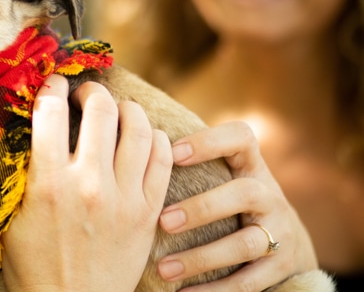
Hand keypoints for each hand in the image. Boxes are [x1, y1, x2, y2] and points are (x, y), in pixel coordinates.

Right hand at [1, 76, 172, 290]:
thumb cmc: (33, 266)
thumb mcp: (9, 219)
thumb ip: (18, 173)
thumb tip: (26, 130)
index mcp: (48, 184)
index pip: (51, 112)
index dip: (52, 87)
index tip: (52, 85)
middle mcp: (89, 184)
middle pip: (100, 109)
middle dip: (90, 91)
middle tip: (84, 95)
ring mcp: (125, 198)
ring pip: (137, 126)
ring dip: (125, 108)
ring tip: (115, 111)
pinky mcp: (148, 212)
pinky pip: (161, 157)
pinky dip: (153, 137)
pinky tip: (141, 137)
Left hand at [156, 121, 318, 290]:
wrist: (283, 241)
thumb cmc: (229, 200)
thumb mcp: (222, 176)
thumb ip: (190, 162)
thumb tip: (131, 145)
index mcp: (251, 166)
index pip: (241, 137)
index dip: (209, 142)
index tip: (171, 152)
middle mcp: (270, 195)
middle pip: (245, 193)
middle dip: (202, 208)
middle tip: (162, 221)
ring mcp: (280, 232)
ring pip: (246, 243)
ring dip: (202, 257)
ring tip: (164, 268)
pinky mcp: (281, 266)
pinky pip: (249, 282)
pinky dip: (216, 290)